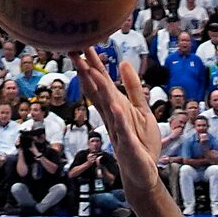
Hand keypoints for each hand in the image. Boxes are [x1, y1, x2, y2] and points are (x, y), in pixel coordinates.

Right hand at [74, 49, 162, 189]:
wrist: (143, 172)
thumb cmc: (141, 142)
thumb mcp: (140, 110)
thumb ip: (133, 87)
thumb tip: (123, 63)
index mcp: (115, 107)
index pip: (101, 82)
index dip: (93, 63)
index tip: (82, 44)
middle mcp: (112, 116)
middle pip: (98, 90)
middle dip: (86, 71)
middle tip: (74, 51)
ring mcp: (118, 130)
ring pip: (107, 106)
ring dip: (98, 89)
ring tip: (88, 70)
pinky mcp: (129, 144)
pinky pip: (123, 129)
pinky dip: (119, 118)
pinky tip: (115, 105)